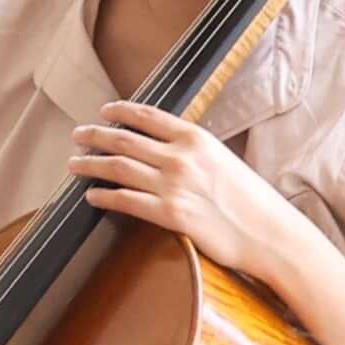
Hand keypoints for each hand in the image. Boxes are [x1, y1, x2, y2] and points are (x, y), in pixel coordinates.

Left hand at [70, 103, 299, 285]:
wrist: (269, 232)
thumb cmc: (251, 201)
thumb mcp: (223, 161)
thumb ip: (194, 153)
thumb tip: (170, 151)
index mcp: (195, 138)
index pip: (148, 116)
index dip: (120, 112)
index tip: (103, 112)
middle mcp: (181, 156)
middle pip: (125, 139)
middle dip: (95, 135)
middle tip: (77, 136)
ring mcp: (174, 185)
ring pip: (119, 167)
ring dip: (91, 164)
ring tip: (74, 164)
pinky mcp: (171, 215)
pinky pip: (127, 201)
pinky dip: (105, 196)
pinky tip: (92, 196)